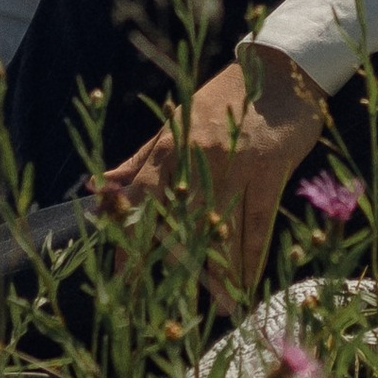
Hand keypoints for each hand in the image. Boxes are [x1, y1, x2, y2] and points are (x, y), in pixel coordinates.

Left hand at [98, 48, 324, 293]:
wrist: (278, 67)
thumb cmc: (223, 97)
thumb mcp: (175, 123)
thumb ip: (140, 161)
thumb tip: (99, 188)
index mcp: (170, 147)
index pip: (141, 202)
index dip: (129, 241)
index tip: (120, 279)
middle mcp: (198, 160)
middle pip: (179, 224)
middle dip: (172, 268)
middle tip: (165, 308)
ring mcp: (235, 167)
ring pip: (219, 230)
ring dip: (217, 274)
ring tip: (217, 310)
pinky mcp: (269, 172)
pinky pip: (256, 224)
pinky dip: (251, 258)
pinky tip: (247, 286)